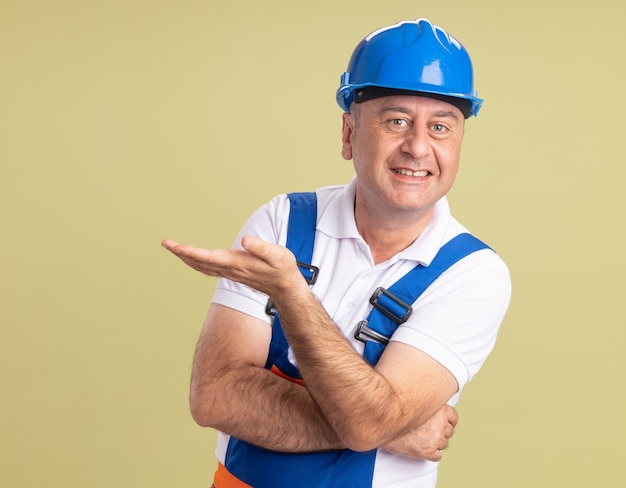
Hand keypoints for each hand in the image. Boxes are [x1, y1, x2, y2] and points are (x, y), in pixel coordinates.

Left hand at [161, 236, 305, 298]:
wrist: (285, 287)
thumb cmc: (282, 269)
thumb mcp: (277, 255)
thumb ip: (261, 247)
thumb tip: (245, 240)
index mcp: (237, 263)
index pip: (208, 257)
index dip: (190, 252)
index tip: (175, 246)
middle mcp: (229, 269)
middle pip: (199, 262)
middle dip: (181, 253)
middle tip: (165, 243)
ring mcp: (229, 272)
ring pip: (201, 266)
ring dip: (186, 257)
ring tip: (173, 248)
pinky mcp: (231, 272)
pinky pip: (207, 268)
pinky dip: (195, 262)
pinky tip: (191, 258)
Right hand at [381, 405, 457, 461]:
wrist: (383, 423)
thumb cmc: (393, 412)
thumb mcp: (413, 401)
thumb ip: (424, 405)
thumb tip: (425, 406)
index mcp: (438, 408)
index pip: (453, 417)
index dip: (446, 421)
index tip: (442, 423)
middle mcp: (440, 423)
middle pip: (448, 431)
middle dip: (439, 432)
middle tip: (427, 432)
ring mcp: (436, 437)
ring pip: (442, 444)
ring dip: (434, 443)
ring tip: (421, 439)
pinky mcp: (429, 451)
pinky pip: (437, 456)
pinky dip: (431, 454)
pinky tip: (422, 448)